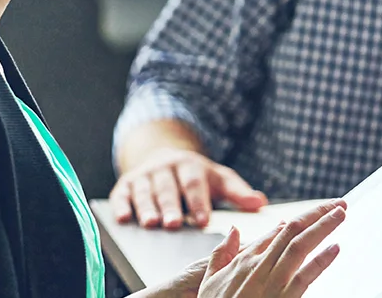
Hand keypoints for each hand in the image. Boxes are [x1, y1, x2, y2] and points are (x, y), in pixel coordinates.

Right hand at [110, 148, 267, 227]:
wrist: (163, 157)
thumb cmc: (196, 176)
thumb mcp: (218, 179)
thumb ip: (238, 192)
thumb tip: (260, 203)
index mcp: (190, 166)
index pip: (195, 185)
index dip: (198, 202)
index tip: (202, 220)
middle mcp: (165, 168)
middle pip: (168, 188)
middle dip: (170, 206)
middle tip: (173, 224)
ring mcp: (144, 175)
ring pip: (145, 191)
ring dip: (147, 207)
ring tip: (150, 223)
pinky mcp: (126, 184)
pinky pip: (122, 194)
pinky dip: (121, 205)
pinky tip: (124, 217)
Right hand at [198, 200, 345, 297]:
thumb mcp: (210, 279)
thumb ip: (221, 253)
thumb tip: (233, 230)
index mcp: (244, 259)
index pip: (276, 232)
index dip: (298, 220)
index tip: (315, 213)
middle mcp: (259, 264)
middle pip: (292, 231)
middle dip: (317, 215)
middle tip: (339, 203)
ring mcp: (272, 280)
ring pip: (300, 246)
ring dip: (323, 227)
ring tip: (340, 213)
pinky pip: (306, 276)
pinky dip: (321, 260)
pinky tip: (335, 248)